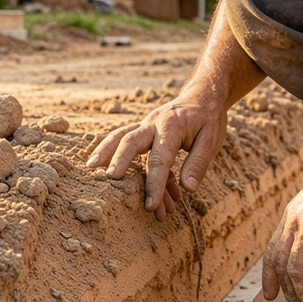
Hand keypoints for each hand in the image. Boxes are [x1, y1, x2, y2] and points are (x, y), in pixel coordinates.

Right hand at [85, 96, 227, 220]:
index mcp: (172, 127)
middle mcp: (153, 123)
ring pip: (119, 136)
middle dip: (118, 161)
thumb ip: (198, 163)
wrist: (203, 96)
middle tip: (109, 180)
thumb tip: (188, 188)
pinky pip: (125, 139)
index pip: (159, 159)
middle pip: (129, 140)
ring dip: (104, 151)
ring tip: (90, 169)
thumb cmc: (209, 120)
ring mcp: (145, 125)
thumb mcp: (212, 140)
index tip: (151, 206)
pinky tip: (101, 164)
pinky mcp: (142, 129)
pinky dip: (113, 152)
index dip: (154, 184)